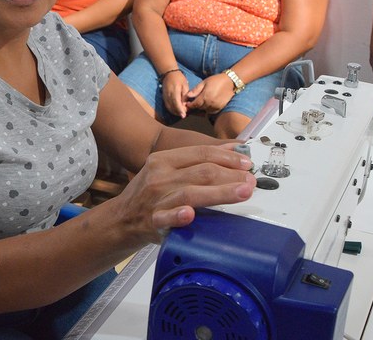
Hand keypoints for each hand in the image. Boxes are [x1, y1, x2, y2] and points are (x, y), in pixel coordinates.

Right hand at [112, 145, 254, 243]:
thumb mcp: (167, 169)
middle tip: (251, 181)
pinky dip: (178, 216)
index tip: (247, 163)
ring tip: (242, 192)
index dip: (228, 157)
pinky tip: (190, 215)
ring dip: (221, 193)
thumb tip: (233, 149)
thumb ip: (196, 160)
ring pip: (192, 193)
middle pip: (202, 172)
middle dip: (231, 176)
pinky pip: (166, 218)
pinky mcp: (153, 221)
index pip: (201, 153)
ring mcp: (156, 199)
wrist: (121, 219)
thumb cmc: (149, 193)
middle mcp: (159, 177)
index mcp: (163, 160)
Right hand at [161, 70, 189, 118]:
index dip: (180, 110)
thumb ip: (185, 95)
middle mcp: (168, 94)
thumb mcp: (185, 85)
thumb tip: (185, 104)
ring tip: (181, 113)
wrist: (169, 73)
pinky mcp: (163, 97)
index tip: (184, 115)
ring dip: (175, 112)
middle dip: (178, 112)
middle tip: (185, 115)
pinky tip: (176, 111)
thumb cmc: (179, 78)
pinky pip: (167, 106)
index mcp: (174, 90)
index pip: (176, 102)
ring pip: (169, 107)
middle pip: (172, 107)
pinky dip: (171, 110)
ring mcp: (165, 96)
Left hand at [185, 74, 234, 113]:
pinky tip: (208, 104)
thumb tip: (187, 96)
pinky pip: (212, 111)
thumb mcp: (204, 83)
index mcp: (205, 96)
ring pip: (206, 110)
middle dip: (196, 106)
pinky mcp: (221, 107)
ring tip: (201, 103)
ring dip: (202, 108)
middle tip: (194, 103)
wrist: (229, 81)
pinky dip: (209, 109)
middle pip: (200, 108)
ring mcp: (216, 106)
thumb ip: (195, 90)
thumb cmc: (215, 80)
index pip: (195, 104)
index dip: (190, 105)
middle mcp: (210, 103)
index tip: (187, 104)